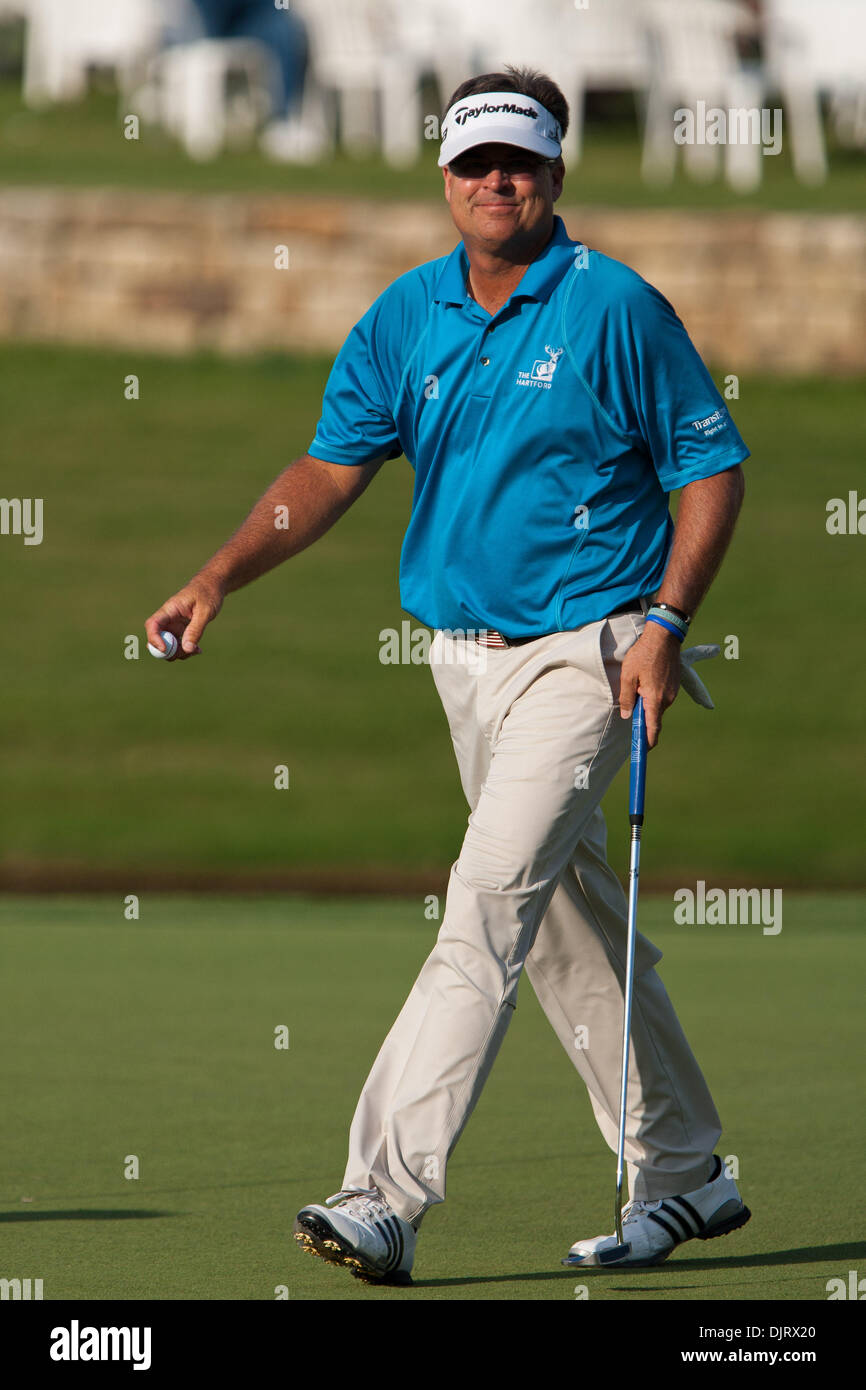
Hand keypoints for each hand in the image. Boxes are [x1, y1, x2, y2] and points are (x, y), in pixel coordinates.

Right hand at [145, 574, 225, 660]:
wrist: (212, 585)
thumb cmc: (208, 593)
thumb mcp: (205, 611)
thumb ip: (195, 630)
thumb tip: (187, 649)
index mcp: (170, 609)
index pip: (153, 624)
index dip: (154, 638)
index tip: (165, 649)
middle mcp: (168, 618)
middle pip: (158, 639)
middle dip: (168, 651)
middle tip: (187, 653)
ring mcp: (173, 625)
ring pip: (168, 644)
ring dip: (179, 652)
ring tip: (197, 650)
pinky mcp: (180, 629)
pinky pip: (177, 644)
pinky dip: (185, 649)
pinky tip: (197, 649)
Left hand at [619, 623, 680, 747]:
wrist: (664, 637)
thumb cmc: (644, 654)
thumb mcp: (628, 676)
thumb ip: (626, 698)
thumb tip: (625, 715)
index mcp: (656, 699)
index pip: (653, 728)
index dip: (647, 742)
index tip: (642, 751)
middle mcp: (667, 699)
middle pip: (654, 717)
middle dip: (642, 716)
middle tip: (630, 705)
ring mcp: (673, 693)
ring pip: (657, 706)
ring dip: (647, 703)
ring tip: (638, 683)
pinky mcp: (674, 686)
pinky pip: (662, 697)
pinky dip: (653, 695)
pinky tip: (646, 679)